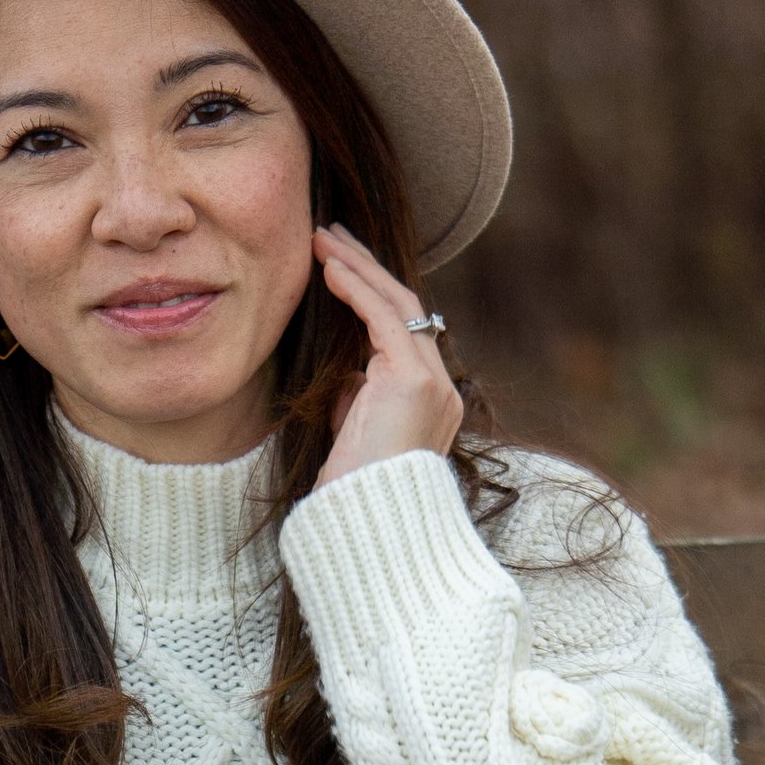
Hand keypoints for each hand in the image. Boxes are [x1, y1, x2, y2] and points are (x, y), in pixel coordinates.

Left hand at [313, 223, 464, 484]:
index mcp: (432, 401)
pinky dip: (357, 289)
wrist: (373, 528)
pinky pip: (384, 319)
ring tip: (323, 239)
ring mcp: (432, 381)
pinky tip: (330, 268)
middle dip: (368, 267)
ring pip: (399, 304)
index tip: (343, 267)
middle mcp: (441, 386)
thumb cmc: (359, 498)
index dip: (373, 295)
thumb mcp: (359, 441)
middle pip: (407, 307)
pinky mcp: (412, 381)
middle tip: (333, 235)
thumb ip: (361, 405)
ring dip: (359, 267)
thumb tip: (350, 380)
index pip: (405, 332)